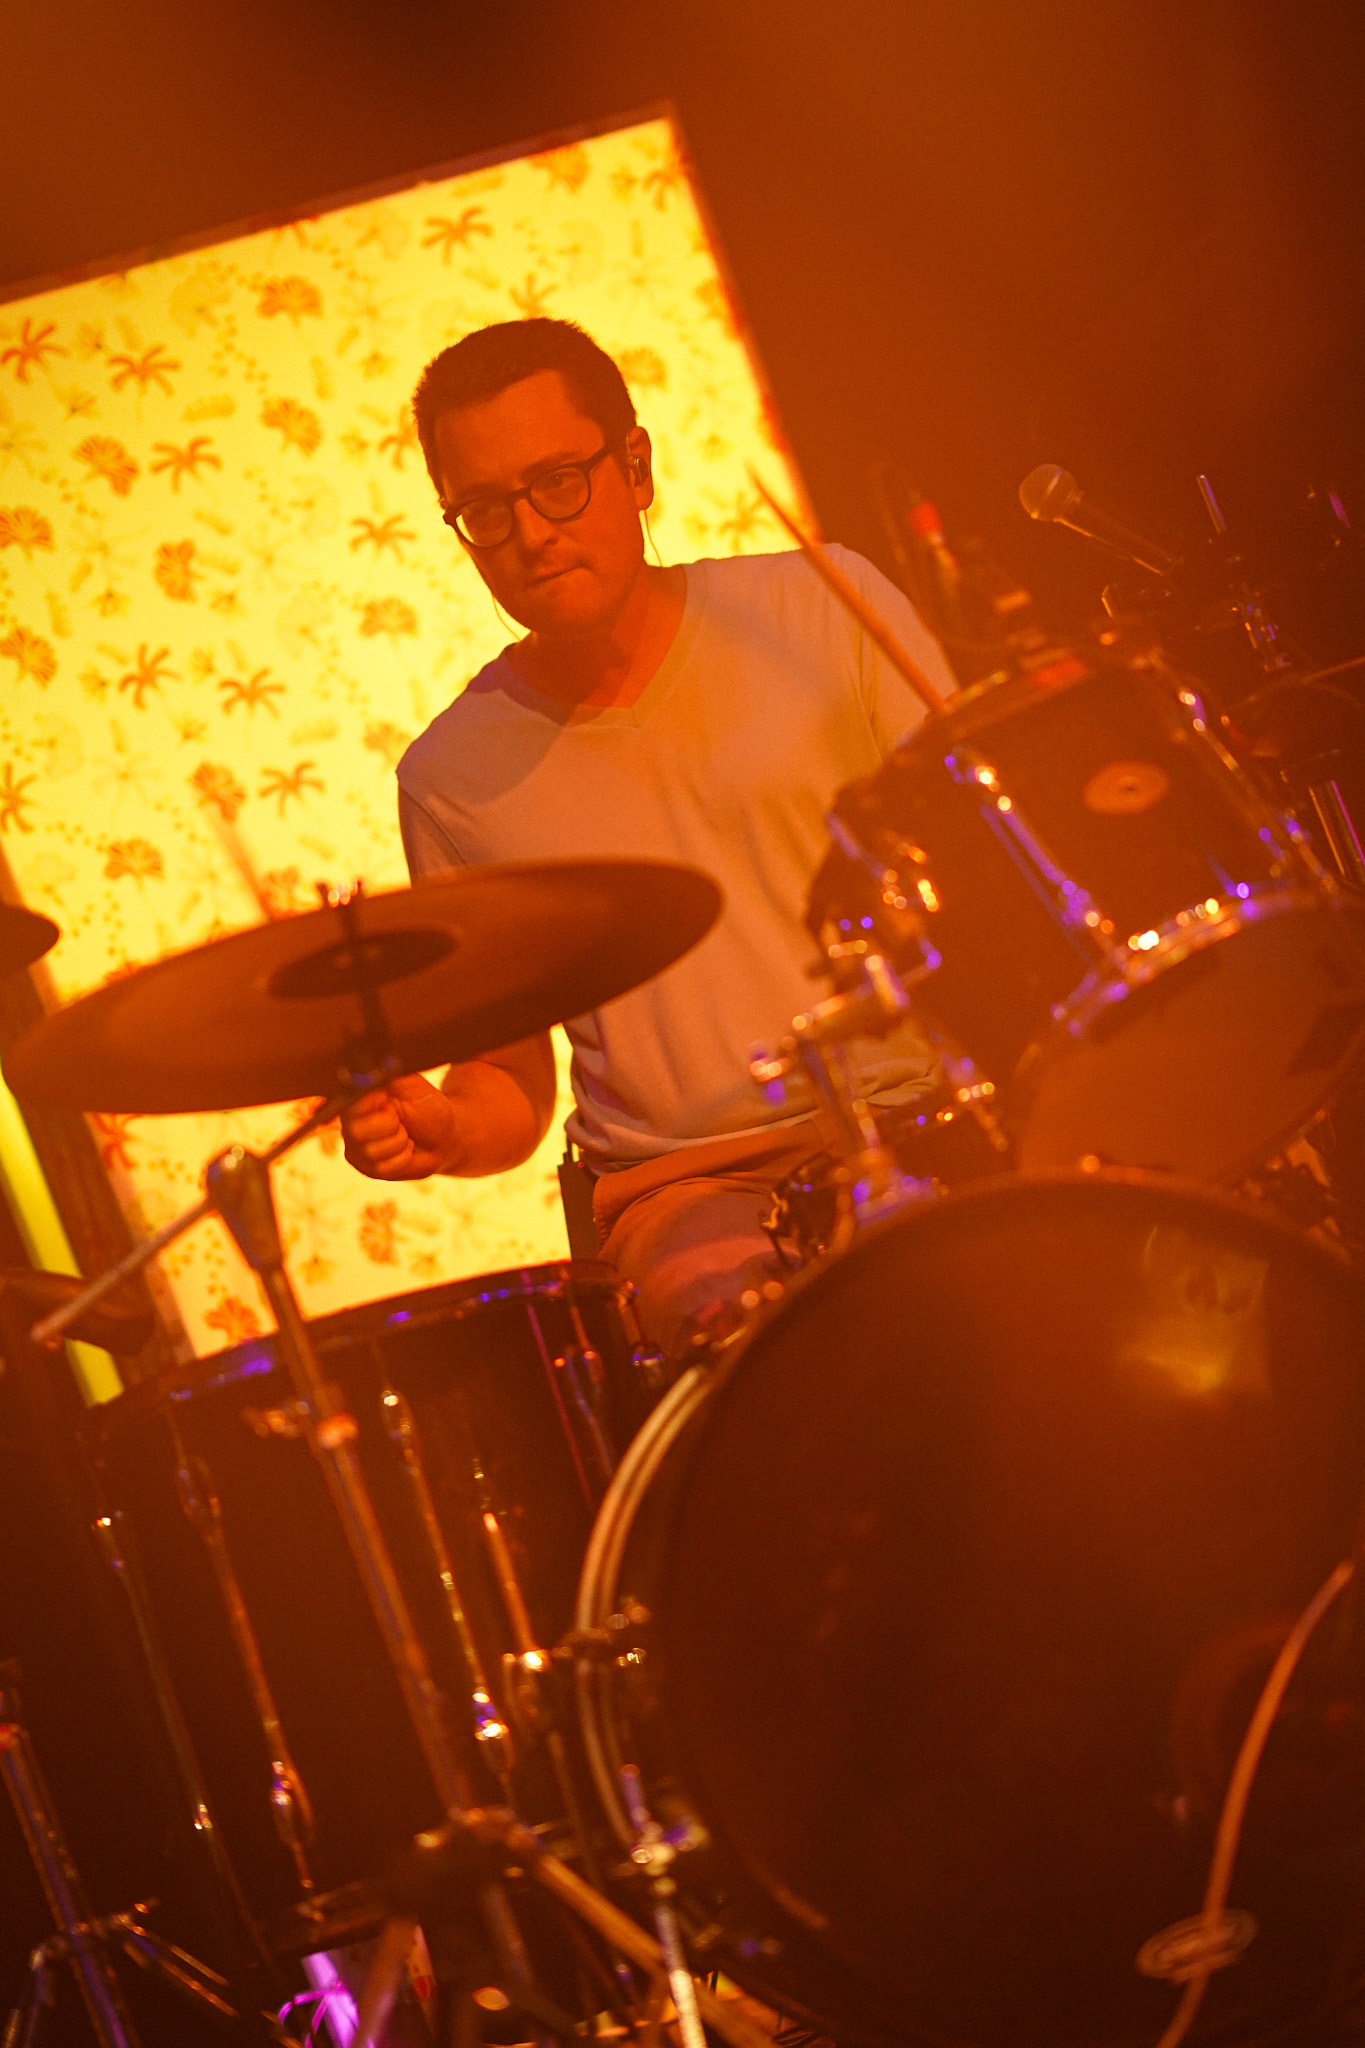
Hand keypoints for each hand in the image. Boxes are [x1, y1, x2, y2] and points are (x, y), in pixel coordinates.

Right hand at [341, 1072, 461, 1179]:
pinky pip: (383, 1168)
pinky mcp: (366, 1167)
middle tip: (400, 1121)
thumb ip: (389, 1076)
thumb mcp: (412, 1085)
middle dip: (390, 1126)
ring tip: (405, 1135)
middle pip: (357, 1132)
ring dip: (399, 1143)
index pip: (348, 1102)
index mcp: (357, 1097)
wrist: (444, 1138)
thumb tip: (369, 1069)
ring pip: (371, 1152)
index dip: (374, 1105)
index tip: (390, 1102)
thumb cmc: (428, 1108)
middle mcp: (350, 1121)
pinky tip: (405, 1150)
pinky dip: (402, 1159)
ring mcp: (356, 1146)